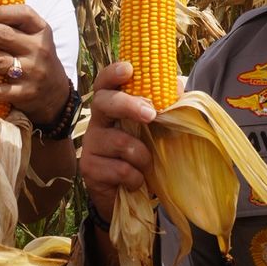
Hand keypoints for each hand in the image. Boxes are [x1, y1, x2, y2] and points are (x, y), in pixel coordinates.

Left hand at [0, 4, 67, 124]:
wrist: (56, 94)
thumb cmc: (35, 59)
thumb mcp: (35, 38)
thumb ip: (15, 26)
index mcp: (41, 31)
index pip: (24, 14)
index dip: (0, 12)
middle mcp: (38, 50)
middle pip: (4, 36)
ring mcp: (32, 73)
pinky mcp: (24, 93)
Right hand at [75, 61, 157, 219]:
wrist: (127, 196)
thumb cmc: (142, 156)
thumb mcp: (156, 130)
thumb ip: (166, 106)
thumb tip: (177, 83)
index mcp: (112, 108)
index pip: (105, 83)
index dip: (113, 73)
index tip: (129, 69)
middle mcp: (97, 122)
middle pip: (104, 102)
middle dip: (128, 105)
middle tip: (150, 114)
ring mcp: (90, 146)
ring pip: (120, 142)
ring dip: (142, 156)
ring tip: (147, 165)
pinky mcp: (89, 169)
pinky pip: (120, 169)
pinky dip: (136, 177)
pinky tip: (135, 181)